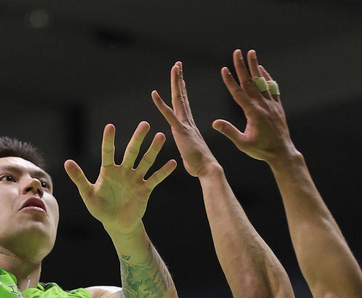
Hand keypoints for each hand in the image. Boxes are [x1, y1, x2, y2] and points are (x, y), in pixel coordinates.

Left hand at [64, 122, 176, 234]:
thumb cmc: (100, 208)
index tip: (110, 126)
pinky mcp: (145, 189)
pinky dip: (163, 172)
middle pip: (131, 152)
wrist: (116, 224)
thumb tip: (67, 162)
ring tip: (161, 136)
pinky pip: (155, 179)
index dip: (109, 140)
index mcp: (108, 171)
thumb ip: (79, 178)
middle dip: (138, 139)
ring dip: (153, 150)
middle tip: (144, 124)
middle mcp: (123, 171)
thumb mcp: (88, 194)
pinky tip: (172, 163)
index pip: (108, 152)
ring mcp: (135, 179)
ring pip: (146, 161)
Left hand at [152, 62, 219, 177]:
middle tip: (178, 65)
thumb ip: (187, 148)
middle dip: (180, 80)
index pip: (184, 104)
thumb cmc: (199, 165)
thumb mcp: (190, 154)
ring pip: (178, 99)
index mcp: (190, 126)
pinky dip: (160, 104)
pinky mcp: (180, 130)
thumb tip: (186, 152)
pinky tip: (154, 94)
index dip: (182, 90)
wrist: (207, 168)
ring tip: (175, 67)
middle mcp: (188, 121)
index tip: (181, 78)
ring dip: (176, 82)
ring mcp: (185, 124)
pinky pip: (168, 114)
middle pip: (182, 96)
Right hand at [212, 49, 296, 164]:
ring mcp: (271, 104)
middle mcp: (263, 105)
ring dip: (255, 66)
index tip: (224, 69)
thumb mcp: (243, 143)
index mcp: (253, 113)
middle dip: (242, 66)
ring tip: (251, 53)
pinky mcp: (277, 106)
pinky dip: (267, 77)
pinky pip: (272, 88)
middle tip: (237, 52)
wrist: (282, 152)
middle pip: (250, 82)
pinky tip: (262, 70)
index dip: (230, 80)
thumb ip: (229, 131)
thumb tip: (215, 123)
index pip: (238, 93)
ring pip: (262, 81)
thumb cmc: (261, 149)